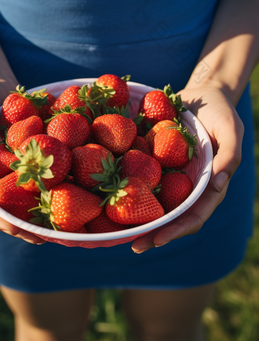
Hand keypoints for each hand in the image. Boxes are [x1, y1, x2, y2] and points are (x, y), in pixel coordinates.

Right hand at [0, 77, 45, 244]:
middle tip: (44, 239)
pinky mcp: (29, 160)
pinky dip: (51, 192)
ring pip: (24, 201)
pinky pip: (40, 179)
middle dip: (23, 227)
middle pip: (5, 211)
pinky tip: (69, 199)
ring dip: (39, 217)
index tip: (16, 229)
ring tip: (59, 230)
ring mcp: (12, 171)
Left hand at [131, 85, 243, 252]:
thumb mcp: (231, 130)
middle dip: (153, 233)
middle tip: (133, 245)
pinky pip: (143, 177)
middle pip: (171, 216)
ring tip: (119, 231)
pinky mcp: (157, 162)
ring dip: (139, 217)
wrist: (202, 94)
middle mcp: (188, 186)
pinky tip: (109, 194)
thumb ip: (229, 156)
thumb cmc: (220, 112)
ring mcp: (172, 175)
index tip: (156, 240)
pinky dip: (129, 187)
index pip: (193, 215)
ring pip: (155, 201)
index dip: (176, 230)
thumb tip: (219, 185)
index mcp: (208, 185)